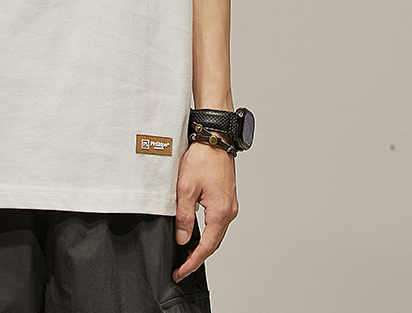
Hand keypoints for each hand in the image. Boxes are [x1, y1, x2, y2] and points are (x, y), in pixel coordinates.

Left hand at [173, 140, 238, 282]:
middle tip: (181, 268)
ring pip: (217, 233)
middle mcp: (229, 211)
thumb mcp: (185, 188)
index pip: (206, 247)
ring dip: (203, 245)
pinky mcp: (227, 199)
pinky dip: (208, 232)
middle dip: (197, 257)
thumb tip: (183, 239)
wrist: (215, 139)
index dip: (192, 262)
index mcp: (220, 212)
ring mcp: (230, 205)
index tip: (181, 272)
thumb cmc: (202, 158)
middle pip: (214, 243)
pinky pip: (218, 222)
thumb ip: (184, 216)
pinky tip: (198, 234)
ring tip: (187, 254)